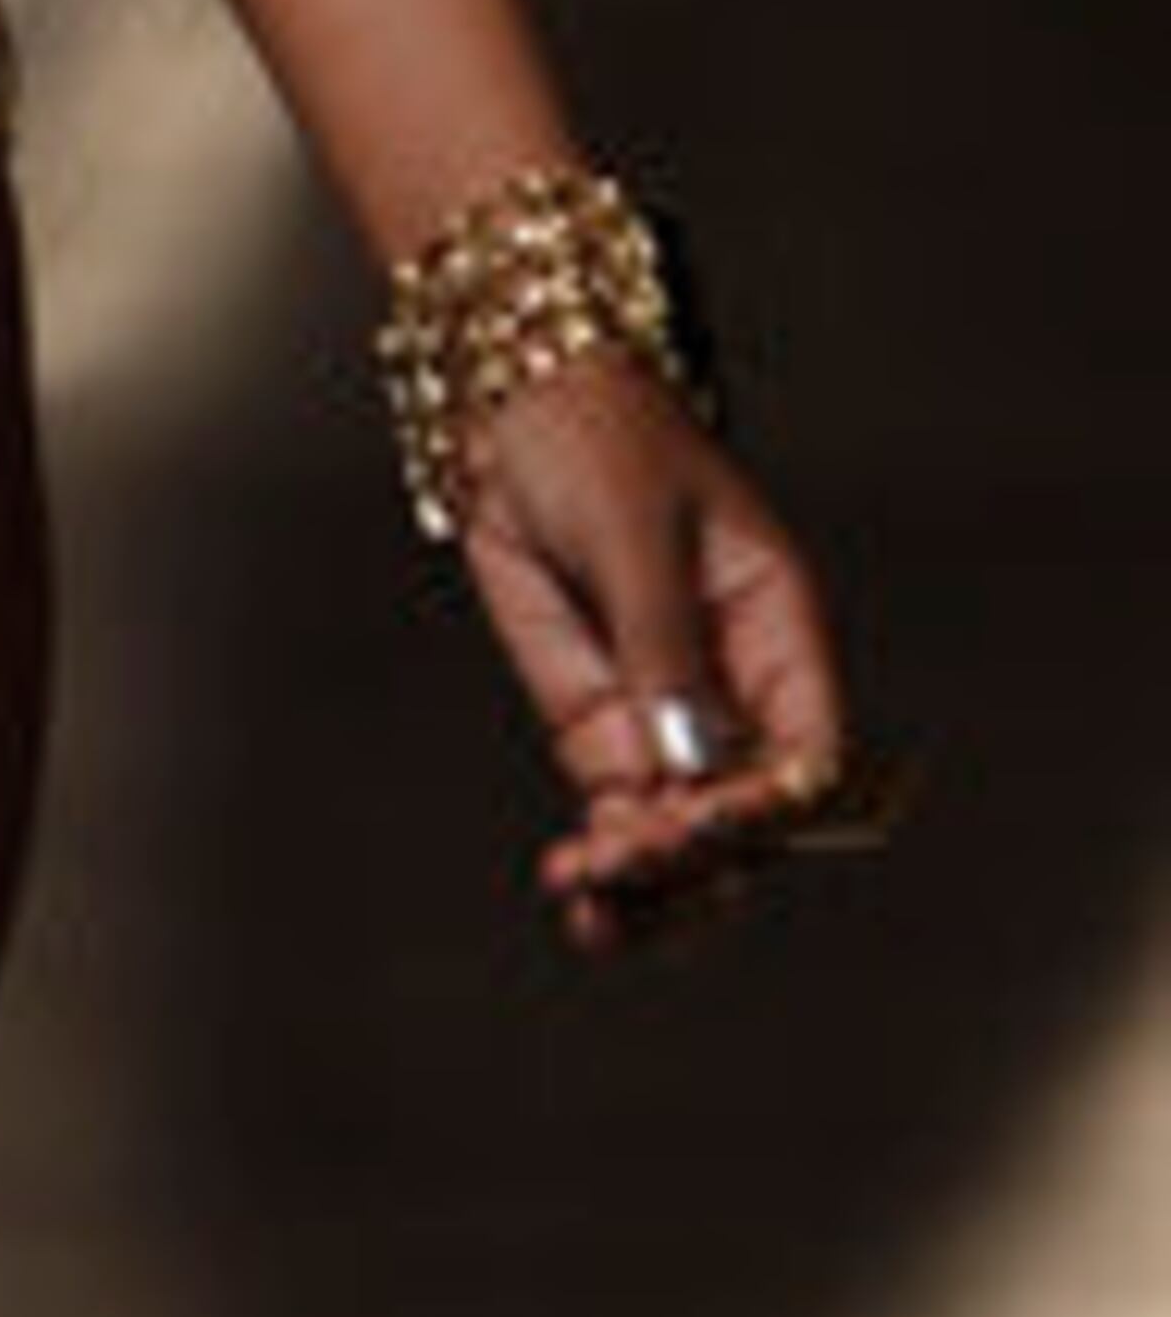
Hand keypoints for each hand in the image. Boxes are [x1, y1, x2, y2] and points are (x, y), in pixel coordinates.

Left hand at [449, 352, 890, 956]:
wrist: (510, 406)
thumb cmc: (597, 440)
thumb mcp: (633, 533)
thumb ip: (661, 647)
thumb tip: (691, 764)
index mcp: (778, 632)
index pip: (805, 756)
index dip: (764, 810)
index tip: (694, 823)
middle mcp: (735, 690)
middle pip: (747, 816)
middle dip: (692, 858)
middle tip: (618, 867)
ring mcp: (665, 714)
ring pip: (685, 837)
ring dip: (649, 886)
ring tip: (593, 911)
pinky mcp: (598, 723)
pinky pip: (619, 814)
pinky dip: (605, 862)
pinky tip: (578, 895)